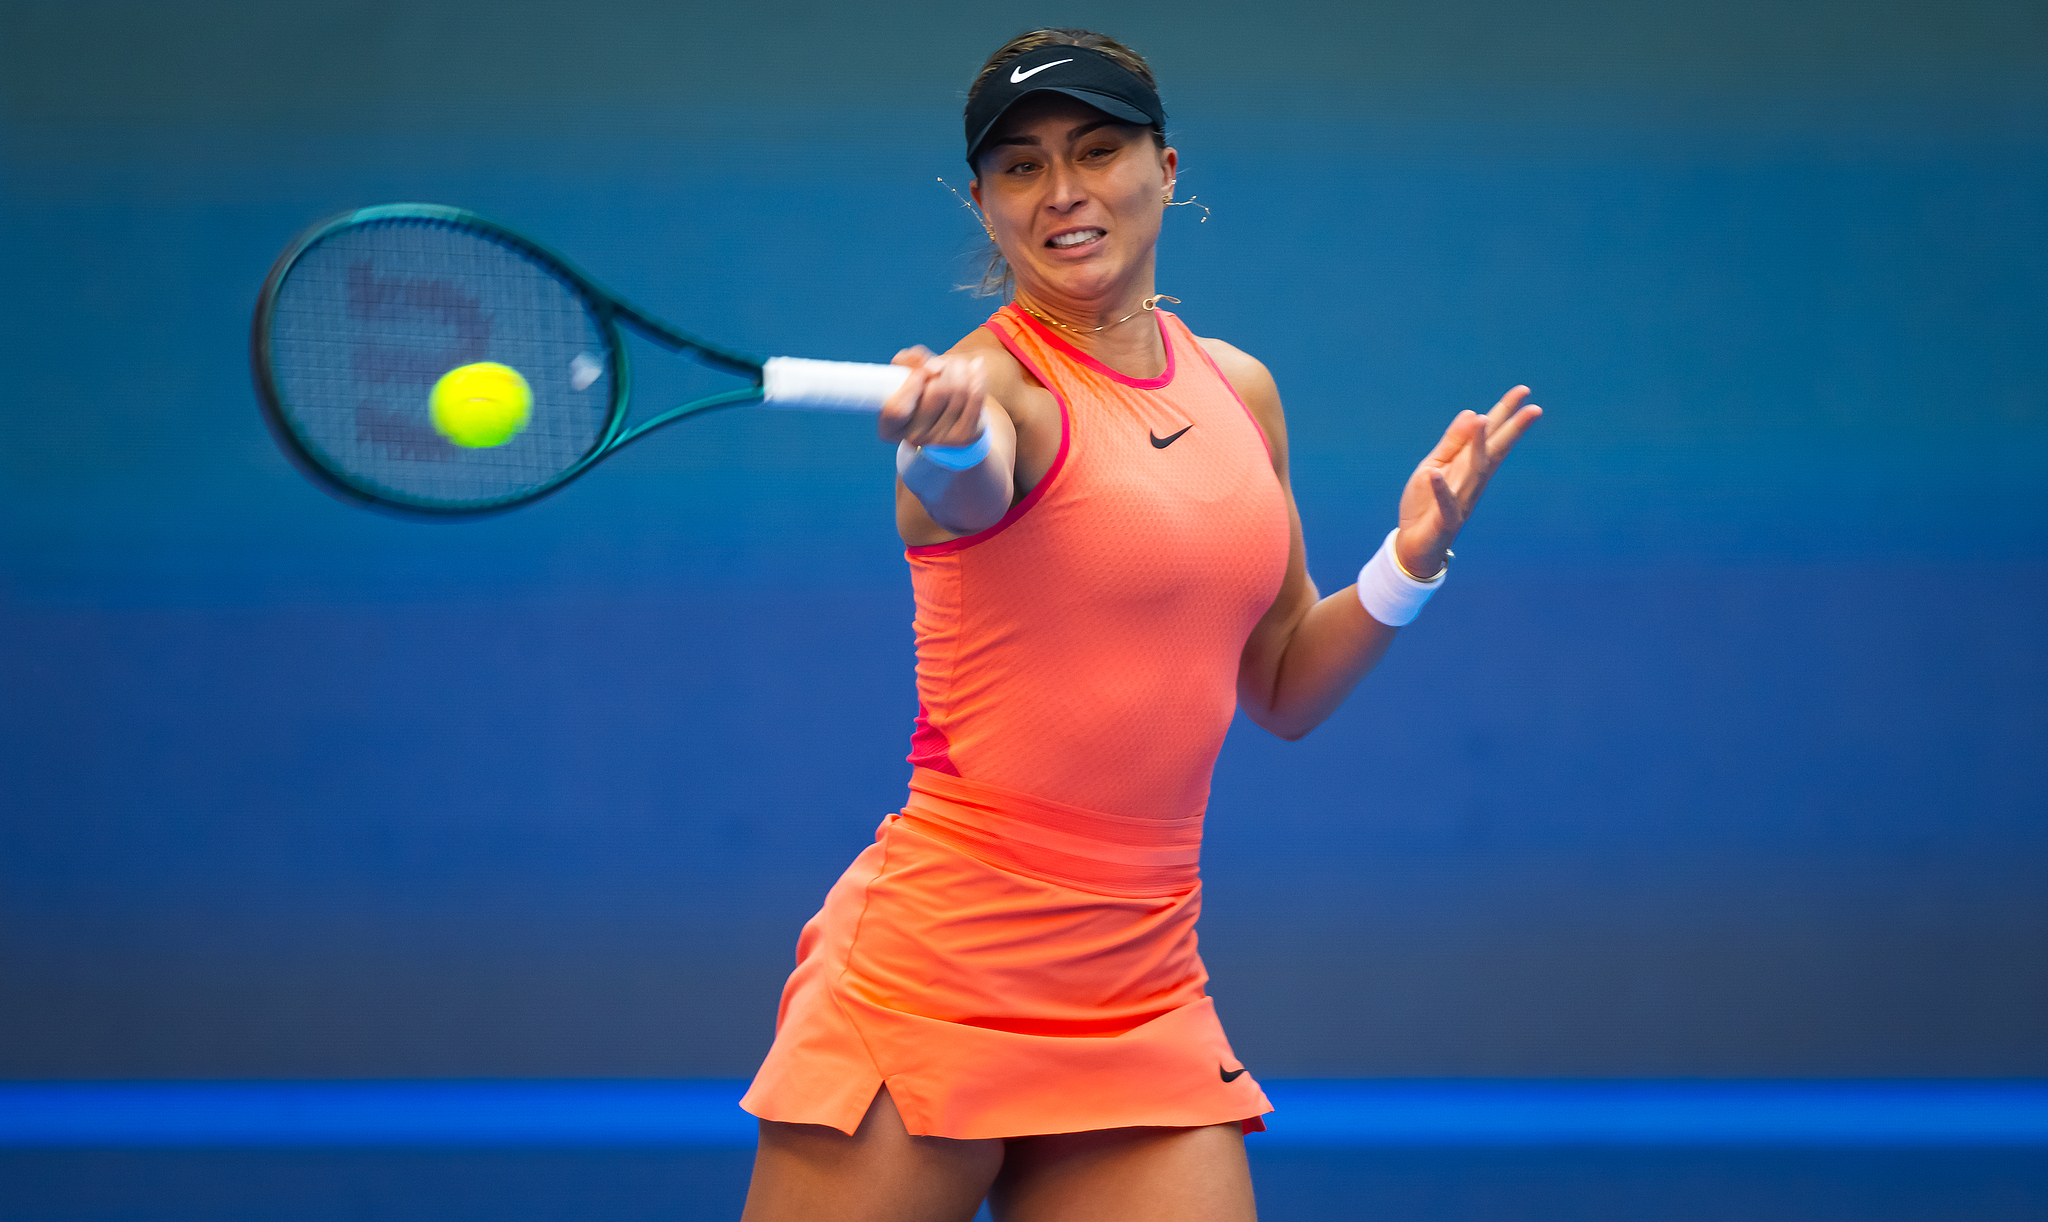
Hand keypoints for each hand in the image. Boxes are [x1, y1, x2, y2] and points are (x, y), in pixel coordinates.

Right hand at [878, 346, 987, 448]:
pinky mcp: (965, 436)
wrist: (945, 422)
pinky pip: (976, 398)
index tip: (921, 370)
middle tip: (941, 363)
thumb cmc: (919, 395)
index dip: (911, 385)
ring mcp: (941, 440)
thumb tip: (919, 357)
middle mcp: (914, 438)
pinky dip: (977, 376)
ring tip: (956, 364)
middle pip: (936, 393)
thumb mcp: (905, 379)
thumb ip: (906, 363)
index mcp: (890, 427)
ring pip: (958, 390)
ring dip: (959, 367)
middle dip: (942, 367)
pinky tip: (976, 365)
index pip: (897, 410)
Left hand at [1395, 386, 1542, 576]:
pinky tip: (1436, 474)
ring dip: (1478, 447)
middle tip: (1534, 408)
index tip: (1523, 392)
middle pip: (1495, 452)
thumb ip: (1452, 443)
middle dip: (1512, 430)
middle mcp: (1472, 482)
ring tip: (1482, 420)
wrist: (1414, 544)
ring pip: (1473, 473)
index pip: (1491, 436)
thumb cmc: (1425, 503)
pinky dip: (1441, 490)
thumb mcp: (1435, 465)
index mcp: (1469, 466)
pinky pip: (1444, 504)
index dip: (1505, 413)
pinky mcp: (1445, 521)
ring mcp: (1461, 501)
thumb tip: (1472, 413)